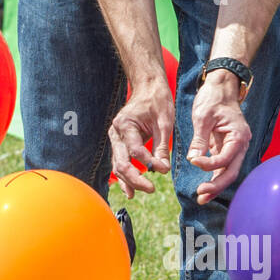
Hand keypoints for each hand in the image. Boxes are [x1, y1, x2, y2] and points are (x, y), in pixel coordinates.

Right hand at [107, 74, 173, 198]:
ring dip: (129, 180)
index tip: (164, 169)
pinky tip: (131, 189)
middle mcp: (116, 133)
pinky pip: (120, 161)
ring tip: (140, 192)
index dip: (150, 163)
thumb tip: (162, 169)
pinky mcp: (119, 142)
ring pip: (118, 165)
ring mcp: (115, 138)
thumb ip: (162, 147)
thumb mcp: (164, 122)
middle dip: (136, 179)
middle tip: (151, 189)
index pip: (136, 151)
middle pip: (122, 162)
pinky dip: (125, 175)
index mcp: (125, 125)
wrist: (148, 87)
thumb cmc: (157, 101)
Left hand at [187, 73, 251, 204]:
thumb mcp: (203, 117)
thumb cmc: (212, 98)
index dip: (209, 164)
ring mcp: (235, 147)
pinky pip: (223, 166)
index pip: (225, 158)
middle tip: (200, 195)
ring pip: (228, 172)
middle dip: (217, 185)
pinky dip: (214, 177)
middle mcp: (241, 144)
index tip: (194, 161)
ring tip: (201, 198)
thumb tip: (194, 159)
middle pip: (232, 172)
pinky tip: (204, 188)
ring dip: (216, 185)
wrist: (220, 86)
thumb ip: (199, 139)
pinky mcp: (227, 148)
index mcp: (238, 136)